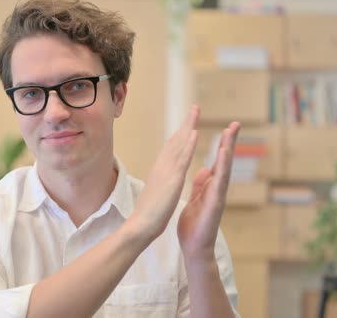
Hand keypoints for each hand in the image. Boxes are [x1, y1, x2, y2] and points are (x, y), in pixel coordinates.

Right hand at [128, 106, 199, 241]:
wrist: (140, 227)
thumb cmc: (147, 217)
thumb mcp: (156, 196)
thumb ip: (160, 186)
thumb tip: (163, 182)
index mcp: (159, 173)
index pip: (170, 150)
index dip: (179, 135)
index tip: (187, 124)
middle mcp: (161, 168)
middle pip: (174, 141)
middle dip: (185, 124)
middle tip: (195, 109)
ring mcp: (165, 172)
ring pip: (178, 145)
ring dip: (187, 127)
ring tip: (196, 113)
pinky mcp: (171, 179)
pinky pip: (181, 158)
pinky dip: (188, 144)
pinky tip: (195, 133)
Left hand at [177, 122, 240, 260]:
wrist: (194, 248)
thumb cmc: (194, 226)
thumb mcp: (196, 200)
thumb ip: (201, 185)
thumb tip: (205, 170)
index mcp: (211, 187)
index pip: (217, 162)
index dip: (221, 145)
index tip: (226, 128)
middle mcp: (217, 189)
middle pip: (225, 162)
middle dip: (230, 142)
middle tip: (235, 123)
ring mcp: (219, 196)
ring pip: (225, 170)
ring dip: (228, 151)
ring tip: (230, 133)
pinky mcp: (215, 204)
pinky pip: (219, 184)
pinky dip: (221, 169)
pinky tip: (222, 155)